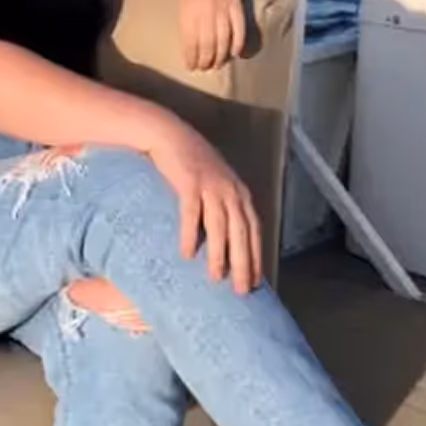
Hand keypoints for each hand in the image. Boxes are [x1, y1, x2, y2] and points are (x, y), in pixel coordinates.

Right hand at [149, 124, 262, 293]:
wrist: (171, 135)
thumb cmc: (193, 164)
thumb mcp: (217, 184)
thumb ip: (225, 207)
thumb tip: (228, 242)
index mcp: (240, 192)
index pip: (254, 230)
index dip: (255, 256)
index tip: (255, 282)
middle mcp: (230, 189)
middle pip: (241, 231)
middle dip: (242, 262)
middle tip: (240, 289)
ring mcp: (210, 184)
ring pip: (219, 224)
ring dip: (218, 252)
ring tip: (215, 277)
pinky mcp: (189, 181)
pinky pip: (191, 211)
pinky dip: (190, 233)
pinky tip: (187, 253)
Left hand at [177, 0, 245, 70]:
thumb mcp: (182, 0)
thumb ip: (187, 21)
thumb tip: (191, 46)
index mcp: (188, 10)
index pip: (190, 41)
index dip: (191, 57)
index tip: (191, 67)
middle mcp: (206, 10)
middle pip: (208, 44)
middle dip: (206, 61)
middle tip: (204, 68)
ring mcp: (223, 7)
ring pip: (224, 40)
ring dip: (220, 57)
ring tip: (217, 65)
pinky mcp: (237, 4)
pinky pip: (239, 29)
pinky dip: (237, 44)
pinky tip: (234, 53)